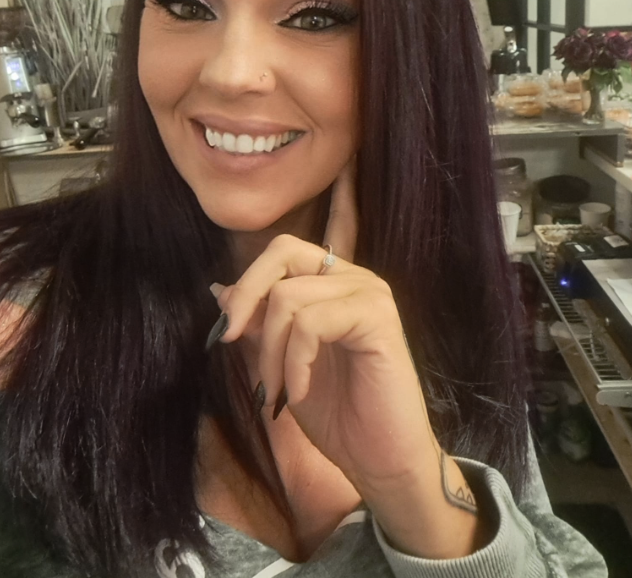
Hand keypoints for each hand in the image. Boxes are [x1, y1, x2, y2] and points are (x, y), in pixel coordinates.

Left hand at [212, 159, 434, 492]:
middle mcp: (355, 278)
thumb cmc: (337, 414)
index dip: (247, 284)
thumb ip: (259, 322)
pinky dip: (294, 362)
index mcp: (334, 281)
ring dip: (270, 350)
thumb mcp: (281, 361)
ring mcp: (370, 294)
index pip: (282, 251)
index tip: (226, 331)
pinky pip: (312, 323)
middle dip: (249, 297)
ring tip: (278, 390)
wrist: (381, 461)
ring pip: (290, 296)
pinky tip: (298, 393)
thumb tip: (220, 289)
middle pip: (284, 252)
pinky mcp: (378, 318)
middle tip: (231, 341)